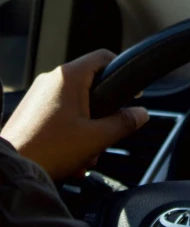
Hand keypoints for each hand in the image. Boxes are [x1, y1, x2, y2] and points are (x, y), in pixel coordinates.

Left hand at [1, 50, 148, 180]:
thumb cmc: (48, 150)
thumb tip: (141, 114)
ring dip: (86, 130)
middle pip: (91, 86)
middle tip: (104, 135)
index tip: (131, 93)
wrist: (12, 169)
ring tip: (84, 154)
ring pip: (76, 105)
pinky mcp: (30, 111)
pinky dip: (70, 133)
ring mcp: (38, 95)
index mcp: (68, 77)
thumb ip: (124, 123)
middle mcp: (51, 80)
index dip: (122, 72)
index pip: (104, 57)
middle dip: (102, 115)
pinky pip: (60, 115)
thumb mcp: (97, 138)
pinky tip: (70, 157)